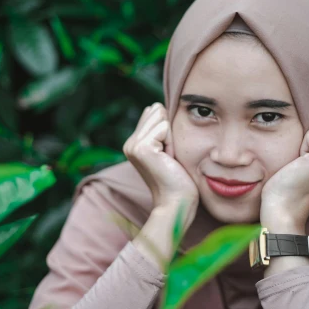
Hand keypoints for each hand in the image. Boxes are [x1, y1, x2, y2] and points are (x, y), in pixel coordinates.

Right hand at [123, 102, 198, 222]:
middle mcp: (129, 144)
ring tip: (169, 158)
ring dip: (171, 137)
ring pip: (160, 117)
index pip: (154, 112)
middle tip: (169, 157)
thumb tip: (157, 106)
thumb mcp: (167, 148)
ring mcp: (133, 146)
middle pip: (157, 111)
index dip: (169, 129)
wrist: (177, 202)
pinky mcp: (141, 148)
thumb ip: (160, 129)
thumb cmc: (178, 179)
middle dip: (169, 131)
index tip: (168, 154)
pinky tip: (168, 160)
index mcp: (134, 143)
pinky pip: (164, 127)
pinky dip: (172, 142)